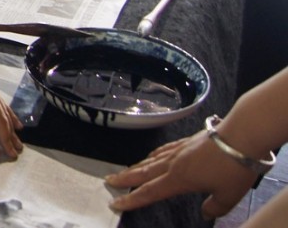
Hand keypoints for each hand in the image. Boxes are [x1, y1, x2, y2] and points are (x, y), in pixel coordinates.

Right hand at [105, 129, 257, 218]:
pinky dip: (152, 155)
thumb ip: (214, 207)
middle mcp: (173, 164)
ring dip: (136, 166)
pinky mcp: (186, 141)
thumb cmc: (234, 168)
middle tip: (109, 181)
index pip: (150, 192)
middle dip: (125, 178)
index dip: (132, 199)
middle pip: (143, 172)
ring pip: (151, 160)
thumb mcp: (228, 196)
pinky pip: (162, 150)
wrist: (241, 135)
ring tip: (126, 170)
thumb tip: (205, 212)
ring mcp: (179, 150)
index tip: (115, 203)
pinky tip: (152, 155)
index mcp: (179, 179)